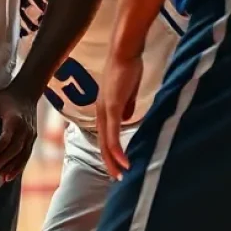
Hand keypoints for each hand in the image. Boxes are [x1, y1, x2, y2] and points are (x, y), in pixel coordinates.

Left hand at [0, 82, 37, 181]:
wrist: (26, 93)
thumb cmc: (5, 97)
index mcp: (14, 120)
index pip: (5, 139)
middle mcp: (25, 129)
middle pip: (15, 149)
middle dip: (4, 161)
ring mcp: (31, 135)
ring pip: (23, 155)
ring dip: (13, 167)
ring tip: (2, 177)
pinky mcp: (33, 138)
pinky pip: (27, 155)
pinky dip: (20, 166)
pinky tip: (11, 175)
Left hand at [97, 50, 143, 179]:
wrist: (126, 52)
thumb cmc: (129, 68)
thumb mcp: (128, 92)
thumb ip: (127, 106)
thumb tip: (129, 118)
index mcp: (105, 108)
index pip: (104, 135)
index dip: (109, 151)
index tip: (117, 166)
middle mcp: (101, 110)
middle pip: (102, 142)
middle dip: (108, 161)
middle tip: (116, 178)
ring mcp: (105, 109)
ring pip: (105, 141)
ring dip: (112, 160)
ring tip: (119, 175)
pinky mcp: (112, 106)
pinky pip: (113, 132)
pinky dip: (117, 149)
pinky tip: (123, 161)